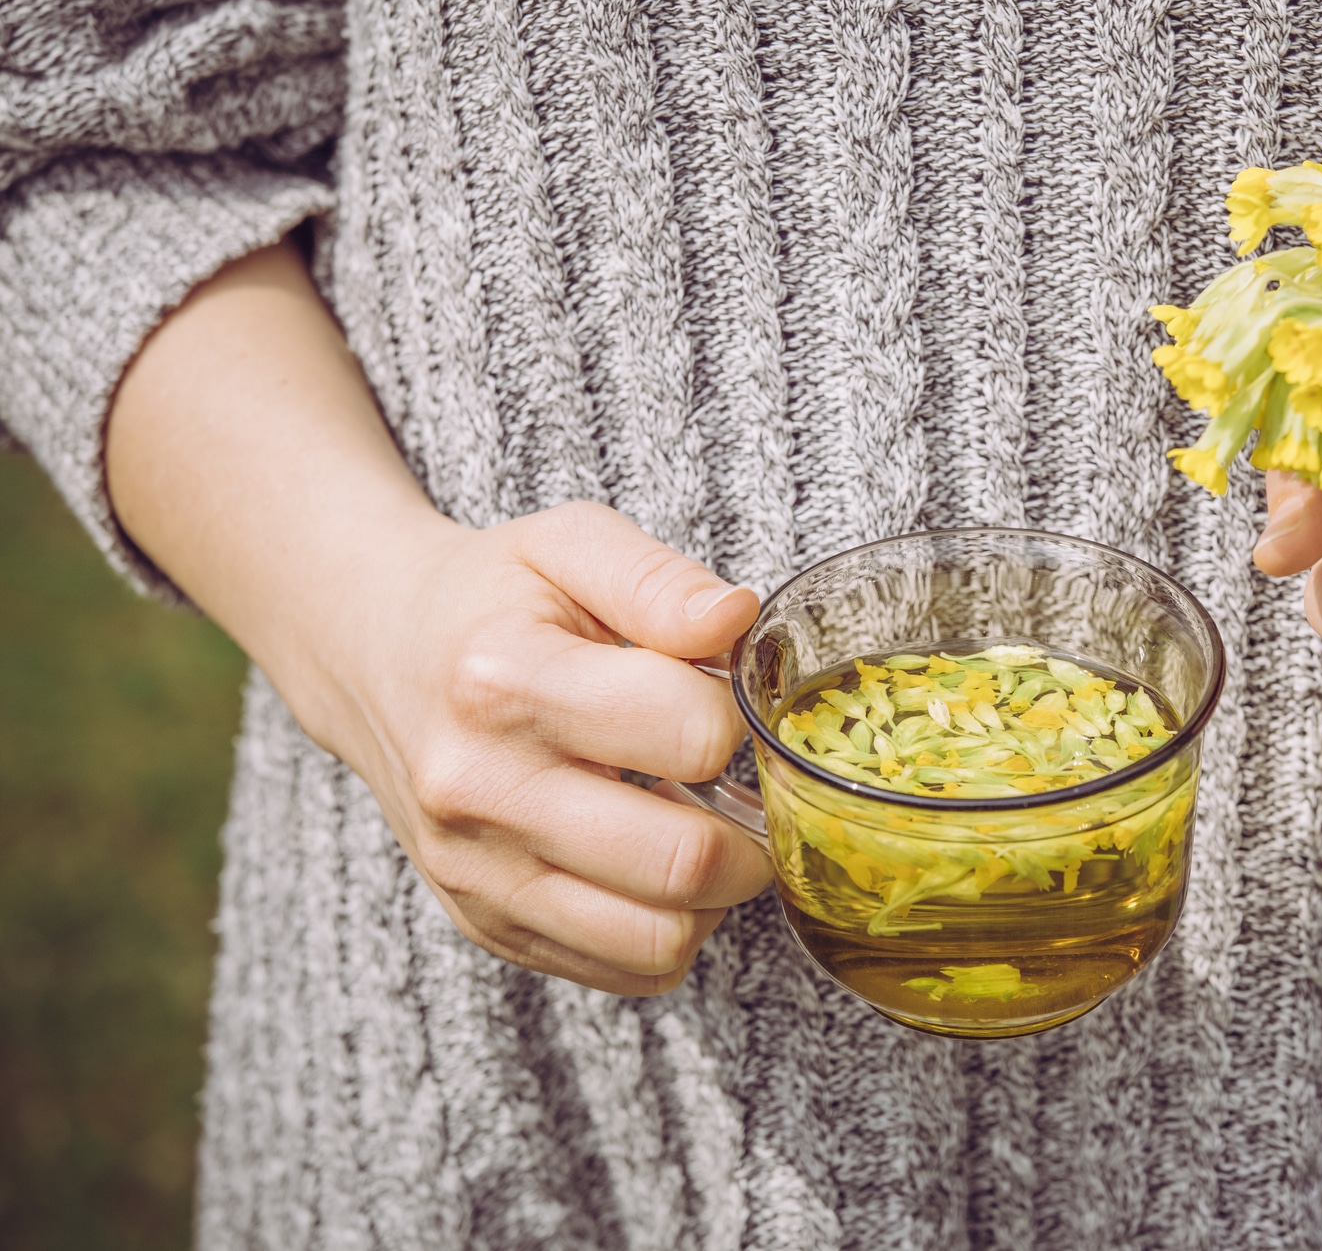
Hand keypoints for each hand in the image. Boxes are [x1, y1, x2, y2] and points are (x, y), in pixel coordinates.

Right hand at [318, 502, 772, 995]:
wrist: (374, 653)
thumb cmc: (491, 598)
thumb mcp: (569, 545)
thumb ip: (659, 580)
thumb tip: (737, 621)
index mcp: (503, 681)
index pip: (691, 735)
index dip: (737, 716)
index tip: (722, 700)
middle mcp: (479, 790)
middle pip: (682, 861)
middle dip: (754, 830)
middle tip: (751, 788)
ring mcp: (477, 872)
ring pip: (659, 940)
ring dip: (718, 894)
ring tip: (707, 827)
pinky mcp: (487, 924)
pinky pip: (626, 969)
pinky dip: (670, 928)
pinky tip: (656, 862)